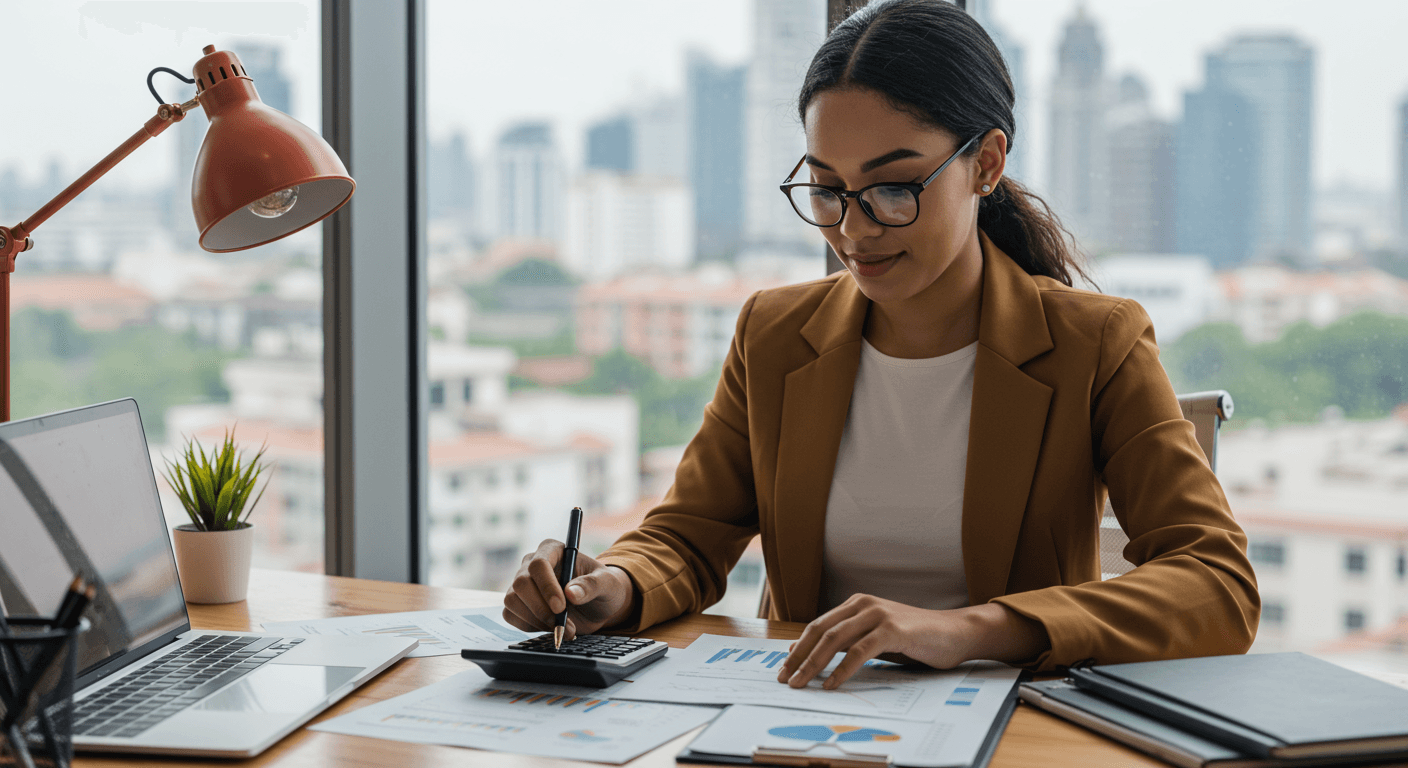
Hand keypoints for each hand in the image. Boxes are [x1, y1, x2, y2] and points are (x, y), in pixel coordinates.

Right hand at [502, 539, 636, 641]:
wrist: (597, 606)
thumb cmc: (604, 588)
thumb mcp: (608, 584)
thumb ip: (592, 585)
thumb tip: (571, 593)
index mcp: (553, 550)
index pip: (538, 564)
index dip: (547, 587)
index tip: (561, 607)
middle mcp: (532, 563)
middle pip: (521, 583)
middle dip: (541, 608)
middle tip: (564, 624)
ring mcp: (522, 583)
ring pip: (512, 600)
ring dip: (537, 620)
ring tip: (563, 628)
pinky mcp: (518, 603)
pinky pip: (511, 615)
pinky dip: (530, 626)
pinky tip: (550, 628)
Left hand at [775, 596, 1050, 688]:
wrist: (956, 633)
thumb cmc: (916, 637)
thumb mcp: (876, 637)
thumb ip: (849, 641)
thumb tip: (809, 654)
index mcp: (856, 603)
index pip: (818, 625)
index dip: (798, 647)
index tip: (784, 668)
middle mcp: (864, 604)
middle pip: (821, 631)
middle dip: (799, 657)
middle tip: (785, 679)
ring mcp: (878, 615)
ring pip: (835, 640)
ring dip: (813, 664)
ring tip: (801, 683)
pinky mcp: (893, 630)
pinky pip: (859, 651)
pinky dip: (842, 669)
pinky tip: (832, 684)